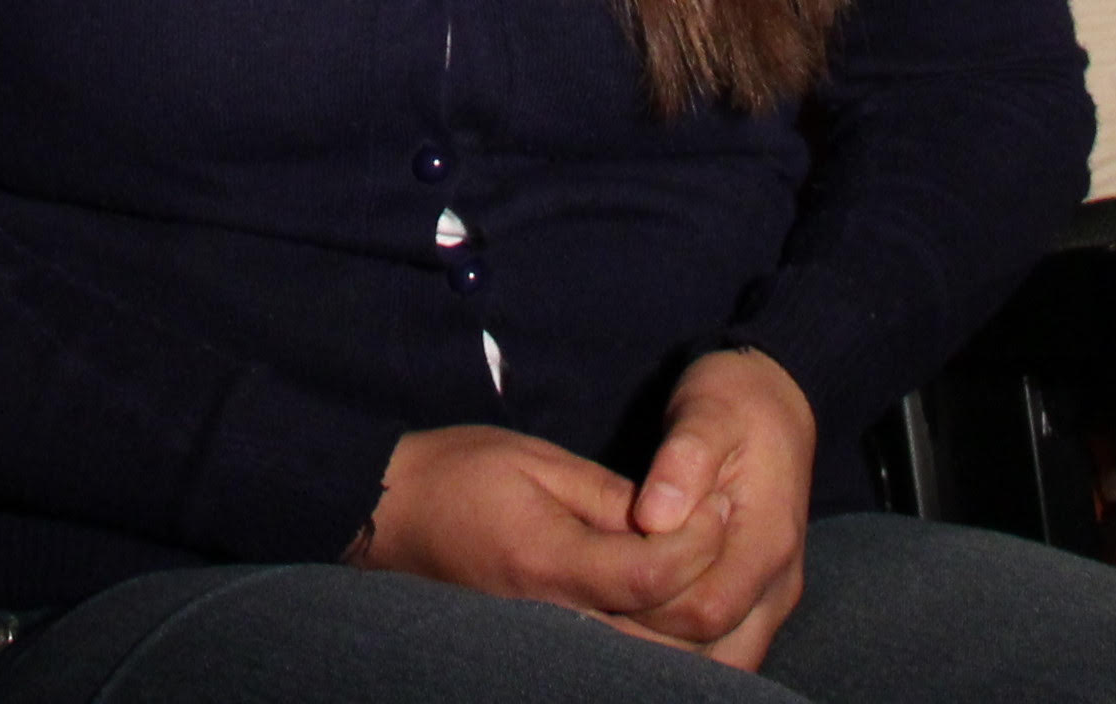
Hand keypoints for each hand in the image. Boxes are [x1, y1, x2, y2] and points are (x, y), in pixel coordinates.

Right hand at [359, 426, 723, 635]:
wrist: (390, 515)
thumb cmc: (460, 474)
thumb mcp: (538, 462)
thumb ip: (610, 496)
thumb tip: (674, 515)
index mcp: (548, 561)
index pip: (649, 575)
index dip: (698, 543)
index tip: (719, 503)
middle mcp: (551, 615)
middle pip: (658, 631)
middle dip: (703, 582)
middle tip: (724, 530)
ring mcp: (546, 638)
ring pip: (643, 654)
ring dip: (685, 615)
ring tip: (707, 560)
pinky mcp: (544, 644)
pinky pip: (616, 652)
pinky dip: (654, 631)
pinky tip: (671, 595)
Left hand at [617, 349, 813, 668]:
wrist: (774, 400)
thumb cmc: (734, 403)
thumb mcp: (707, 411)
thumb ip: (683, 461)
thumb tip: (654, 517)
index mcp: (767, 542)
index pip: (705, 610)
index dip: (650, 604)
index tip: (603, 576)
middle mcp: (777, 582)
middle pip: (713, 648)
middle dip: (652, 636)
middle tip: (595, 603)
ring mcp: (771, 595)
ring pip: (722, 657)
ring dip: (667, 648)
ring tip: (613, 610)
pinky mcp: (757, 596)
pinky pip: (722, 645)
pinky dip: (681, 643)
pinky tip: (636, 616)